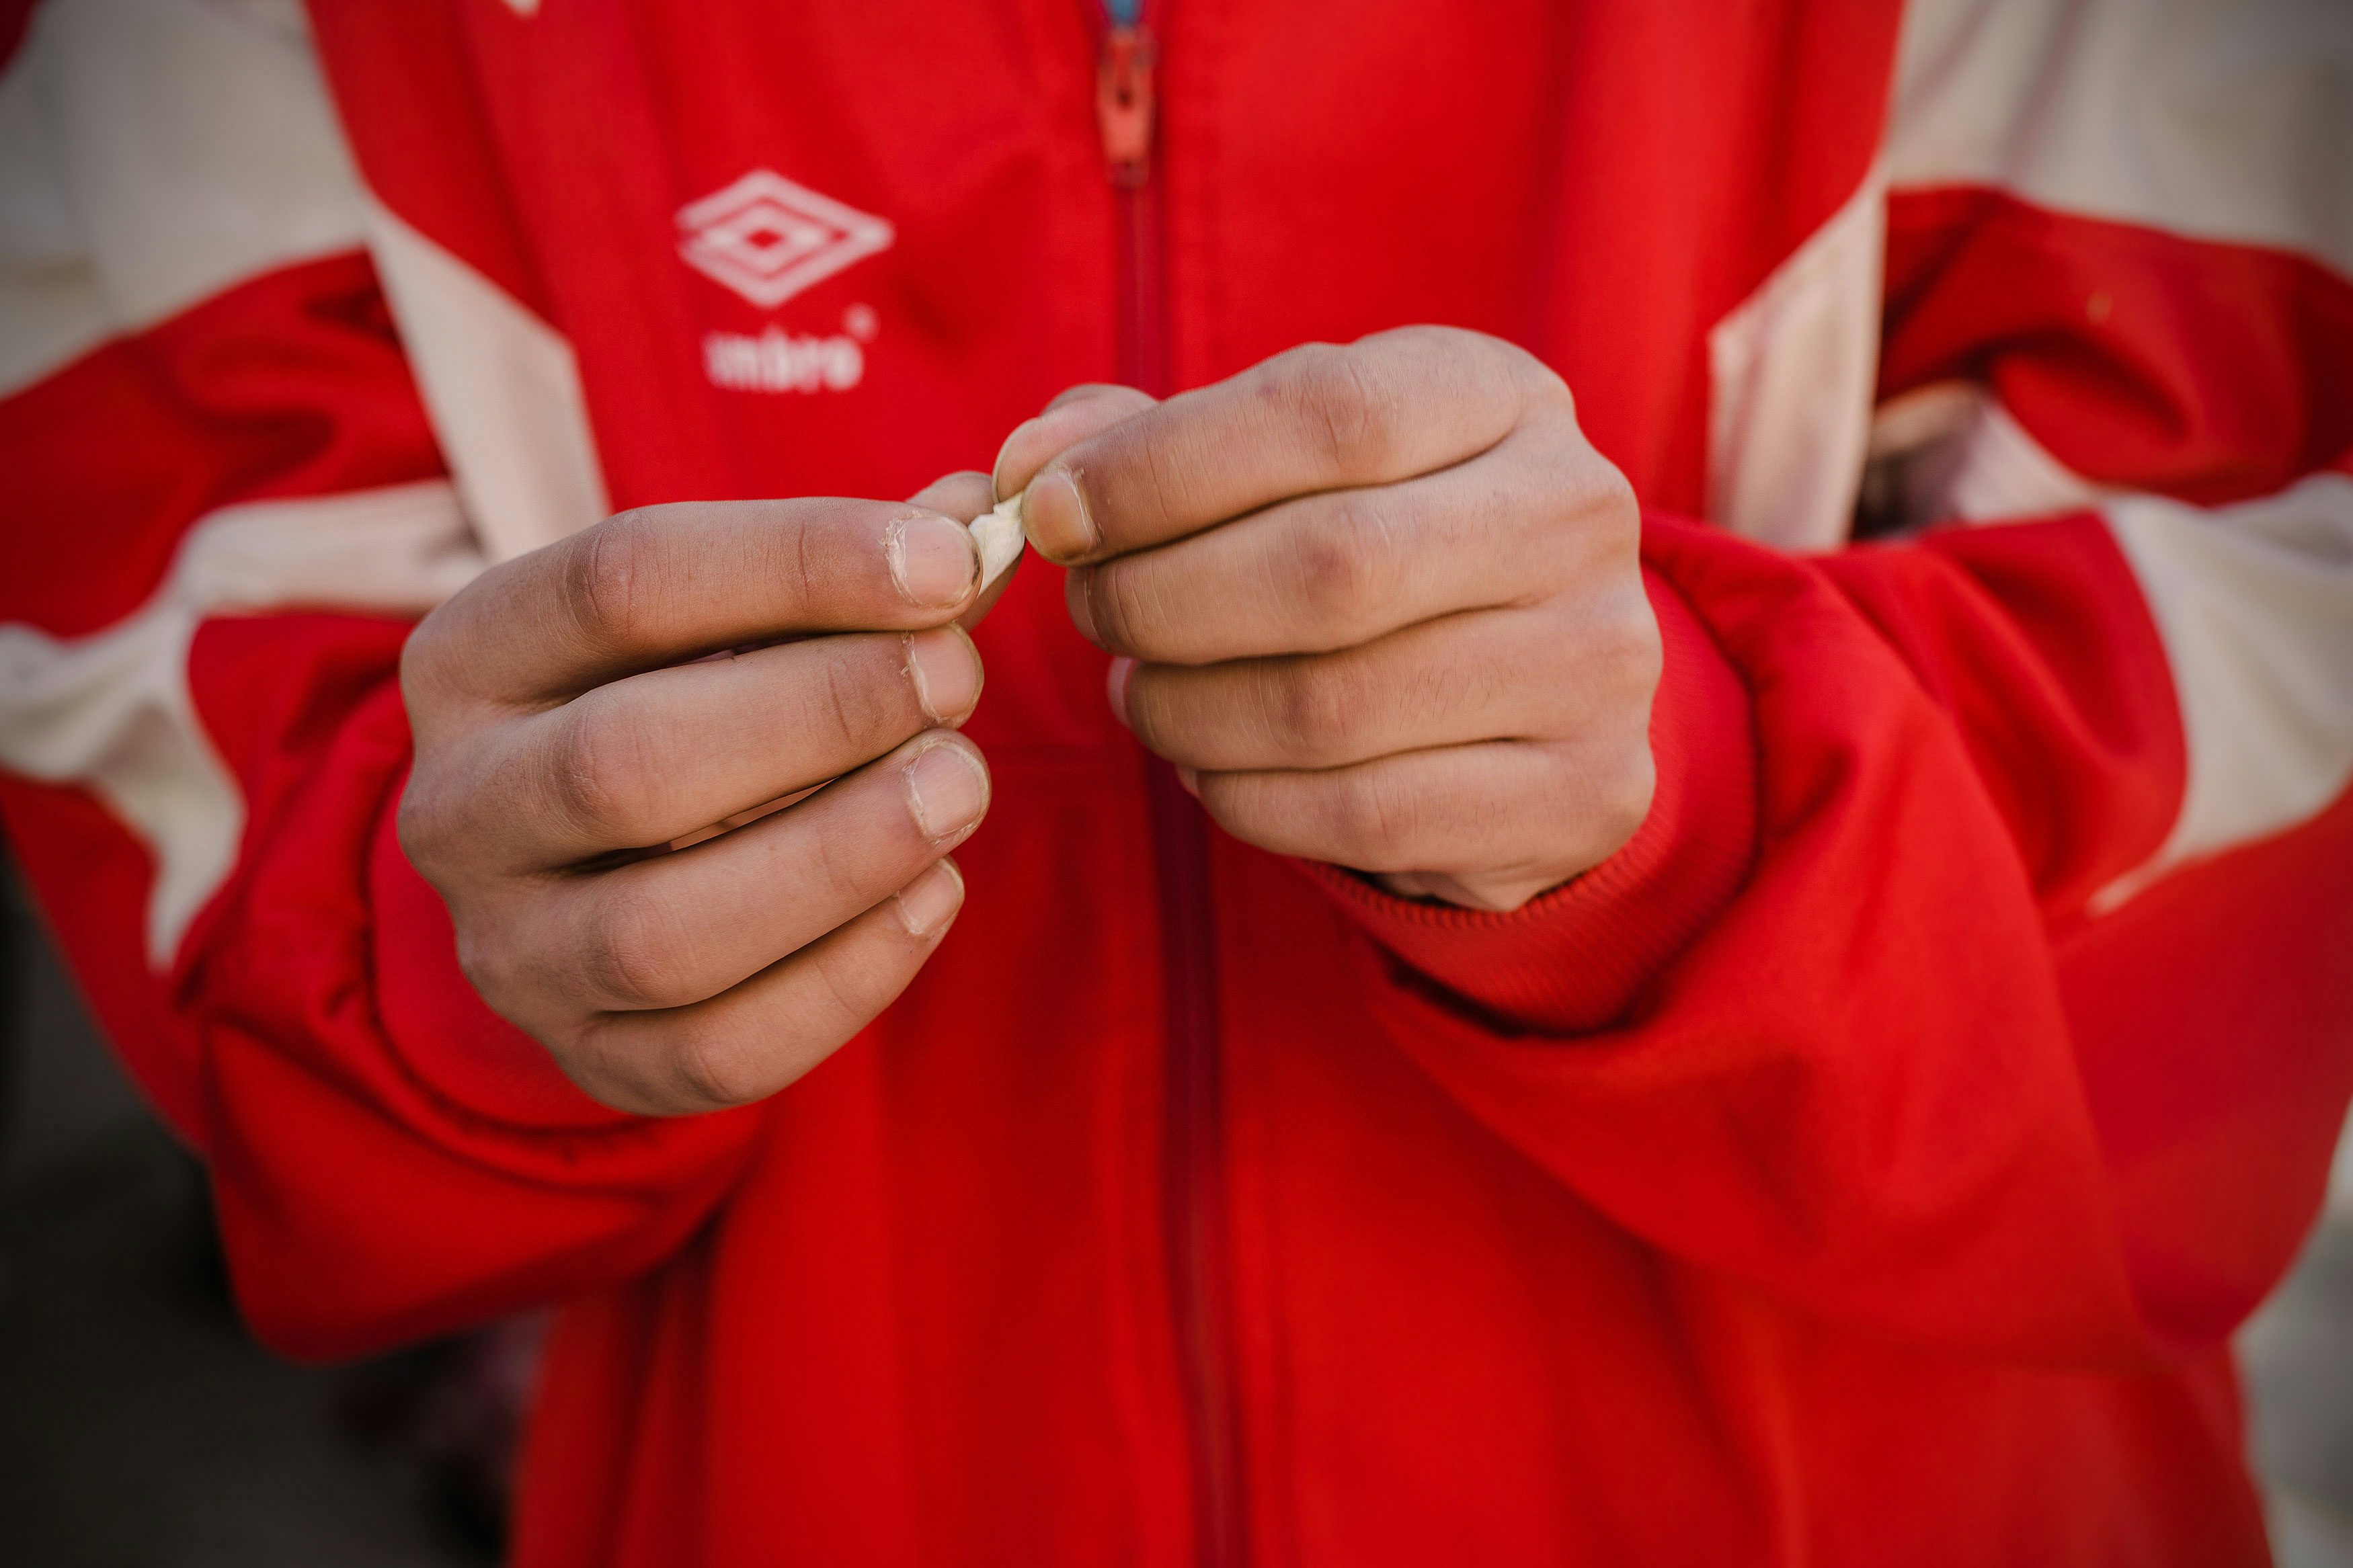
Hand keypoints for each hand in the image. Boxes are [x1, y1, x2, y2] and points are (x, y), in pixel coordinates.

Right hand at [398, 473, 1008, 1114]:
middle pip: (627, 761)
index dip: (799, 563)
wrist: (593, 874)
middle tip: (958, 678)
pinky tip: (932, 892)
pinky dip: (848, 975)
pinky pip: (719, 1049)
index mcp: (475, 653)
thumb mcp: (735, 616)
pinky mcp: (588, 1062)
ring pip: (662, 932)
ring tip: (961, 785)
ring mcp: (511, 953)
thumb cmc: (690, 702)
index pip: (622, 582)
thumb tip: (983, 516)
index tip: (945, 560)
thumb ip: (854, 570)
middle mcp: (459, 808)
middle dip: (822, 714)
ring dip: (841, 854)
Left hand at [995, 327, 1657, 910]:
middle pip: (1327, 565)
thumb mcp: (1282, 464)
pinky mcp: (1585, 791)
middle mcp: (1578, 513)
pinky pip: (1363, 813)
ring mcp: (1599, 661)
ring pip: (1330, 705)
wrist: (1533, 691)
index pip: (1323, 411)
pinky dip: (1245, 797)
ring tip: (1141, 693)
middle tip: (1094, 614)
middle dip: (1160, 599)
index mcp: (1503, 394)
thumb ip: (1150, 444)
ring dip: (1185, 711)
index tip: (1049, 514)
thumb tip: (1028, 464)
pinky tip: (1210, 766)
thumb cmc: (1373, 547)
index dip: (1160, 469)